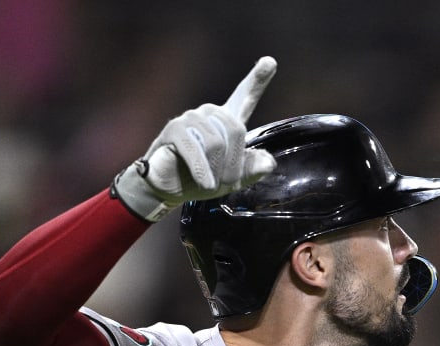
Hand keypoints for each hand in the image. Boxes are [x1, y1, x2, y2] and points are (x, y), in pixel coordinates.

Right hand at [110, 56, 278, 221]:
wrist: (168, 189)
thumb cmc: (201, 180)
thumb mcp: (232, 179)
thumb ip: (252, 169)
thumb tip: (269, 163)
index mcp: (226, 122)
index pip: (244, 97)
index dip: (258, 80)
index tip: (270, 62)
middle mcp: (209, 114)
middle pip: (236, 130)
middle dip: (235, 163)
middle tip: (227, 183)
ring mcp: (191, 118)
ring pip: (216, 142)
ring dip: (218, 170)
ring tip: (210, 184)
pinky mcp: (174, 129)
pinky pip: (196, 149)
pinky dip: (203, 171)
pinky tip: (205, 184)